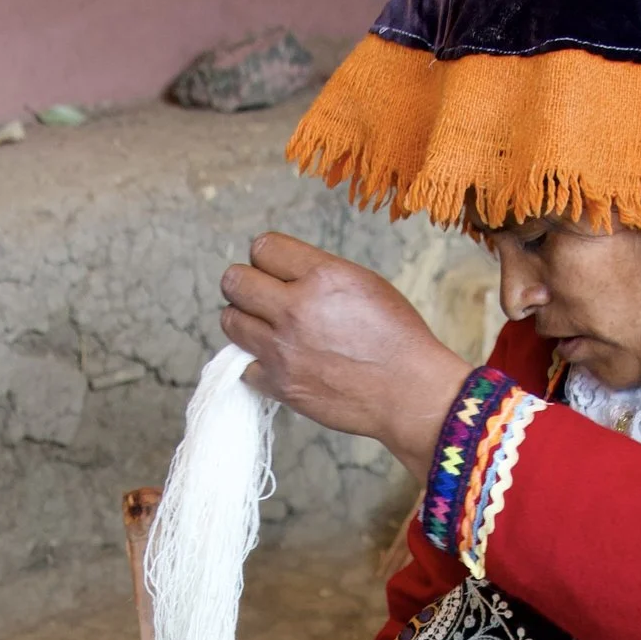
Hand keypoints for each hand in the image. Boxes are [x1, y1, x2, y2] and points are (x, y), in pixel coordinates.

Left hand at [221, 232, 472, 477]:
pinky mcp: (280, 385)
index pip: (262, 247)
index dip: (267, 257)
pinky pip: (244, 366)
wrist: (410, 392)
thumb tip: (282, 275)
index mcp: (323, 276)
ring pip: (230, 321)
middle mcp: (296, 309)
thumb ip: (318, 275)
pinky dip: (258, 364)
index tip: (276, 271)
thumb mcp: (364, 284)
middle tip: (261, 297)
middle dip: (245, 285)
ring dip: (244, 320)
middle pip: (233, 281)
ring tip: (266, 328)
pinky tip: (280, 362)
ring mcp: (283, 350)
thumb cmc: (397, 337)